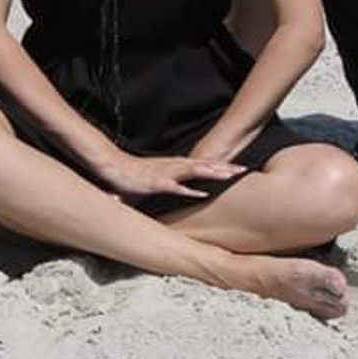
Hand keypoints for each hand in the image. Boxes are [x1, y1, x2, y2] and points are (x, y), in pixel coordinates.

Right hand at [96, 152, 245, 201]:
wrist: (113, 166)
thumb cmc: (135, 174)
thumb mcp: (158, 178)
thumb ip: (172, 183)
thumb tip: (184, 189)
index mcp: (177, 165)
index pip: (204, 163)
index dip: (222, 165)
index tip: (239, 168)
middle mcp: (174, 166)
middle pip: (205, 165)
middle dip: (224, 167)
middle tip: (244, 170)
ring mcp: (166, 173)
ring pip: (194, 172)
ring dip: (212, 174)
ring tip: (229, 177)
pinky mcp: (155, 183)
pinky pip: (175, 187)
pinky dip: (189, 190)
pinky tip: (202, 195)